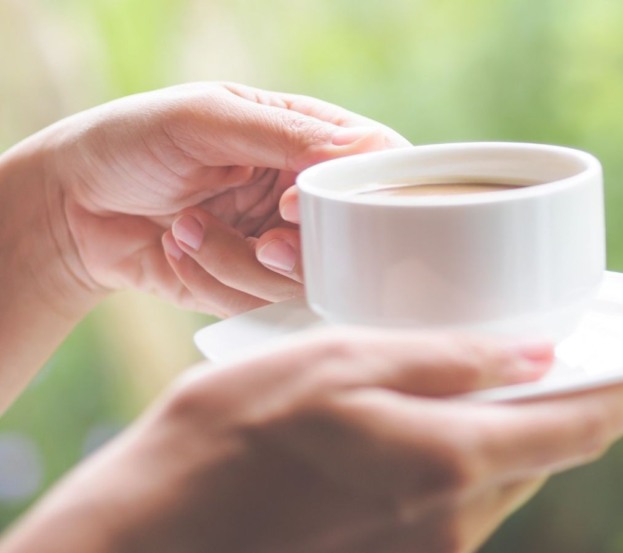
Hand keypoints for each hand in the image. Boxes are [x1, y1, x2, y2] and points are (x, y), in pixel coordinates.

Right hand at [1, 330, 622, 552]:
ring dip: (508, 438)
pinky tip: (421, 438)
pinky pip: (457, 512)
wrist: (147, 542)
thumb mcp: (334, 365)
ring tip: (485, 389)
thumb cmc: (227, 440)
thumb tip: (534, 356)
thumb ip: (442, 363)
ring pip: (499, 485)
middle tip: (572, 361)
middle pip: (544, 457)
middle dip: (569, 410)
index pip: (579, 427)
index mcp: (447, 461)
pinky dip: (462, 468)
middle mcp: (453, 524)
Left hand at [47, 82, 408, 315]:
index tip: (294, 205)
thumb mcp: (206, 119)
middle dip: (300, 250)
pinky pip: (260, 305)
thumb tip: (359, 151)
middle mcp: (304, 196)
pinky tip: (177, 249)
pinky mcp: (252, 288)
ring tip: (188, 229)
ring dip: (240, 263)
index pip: (376, 164)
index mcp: (306, 140)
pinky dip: (213, 280)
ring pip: (305, 281)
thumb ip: (283, 134)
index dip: (354, 194)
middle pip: (352, 237)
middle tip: (262, 242)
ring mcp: (281, 245)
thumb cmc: (134, 142)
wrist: (71, 206)